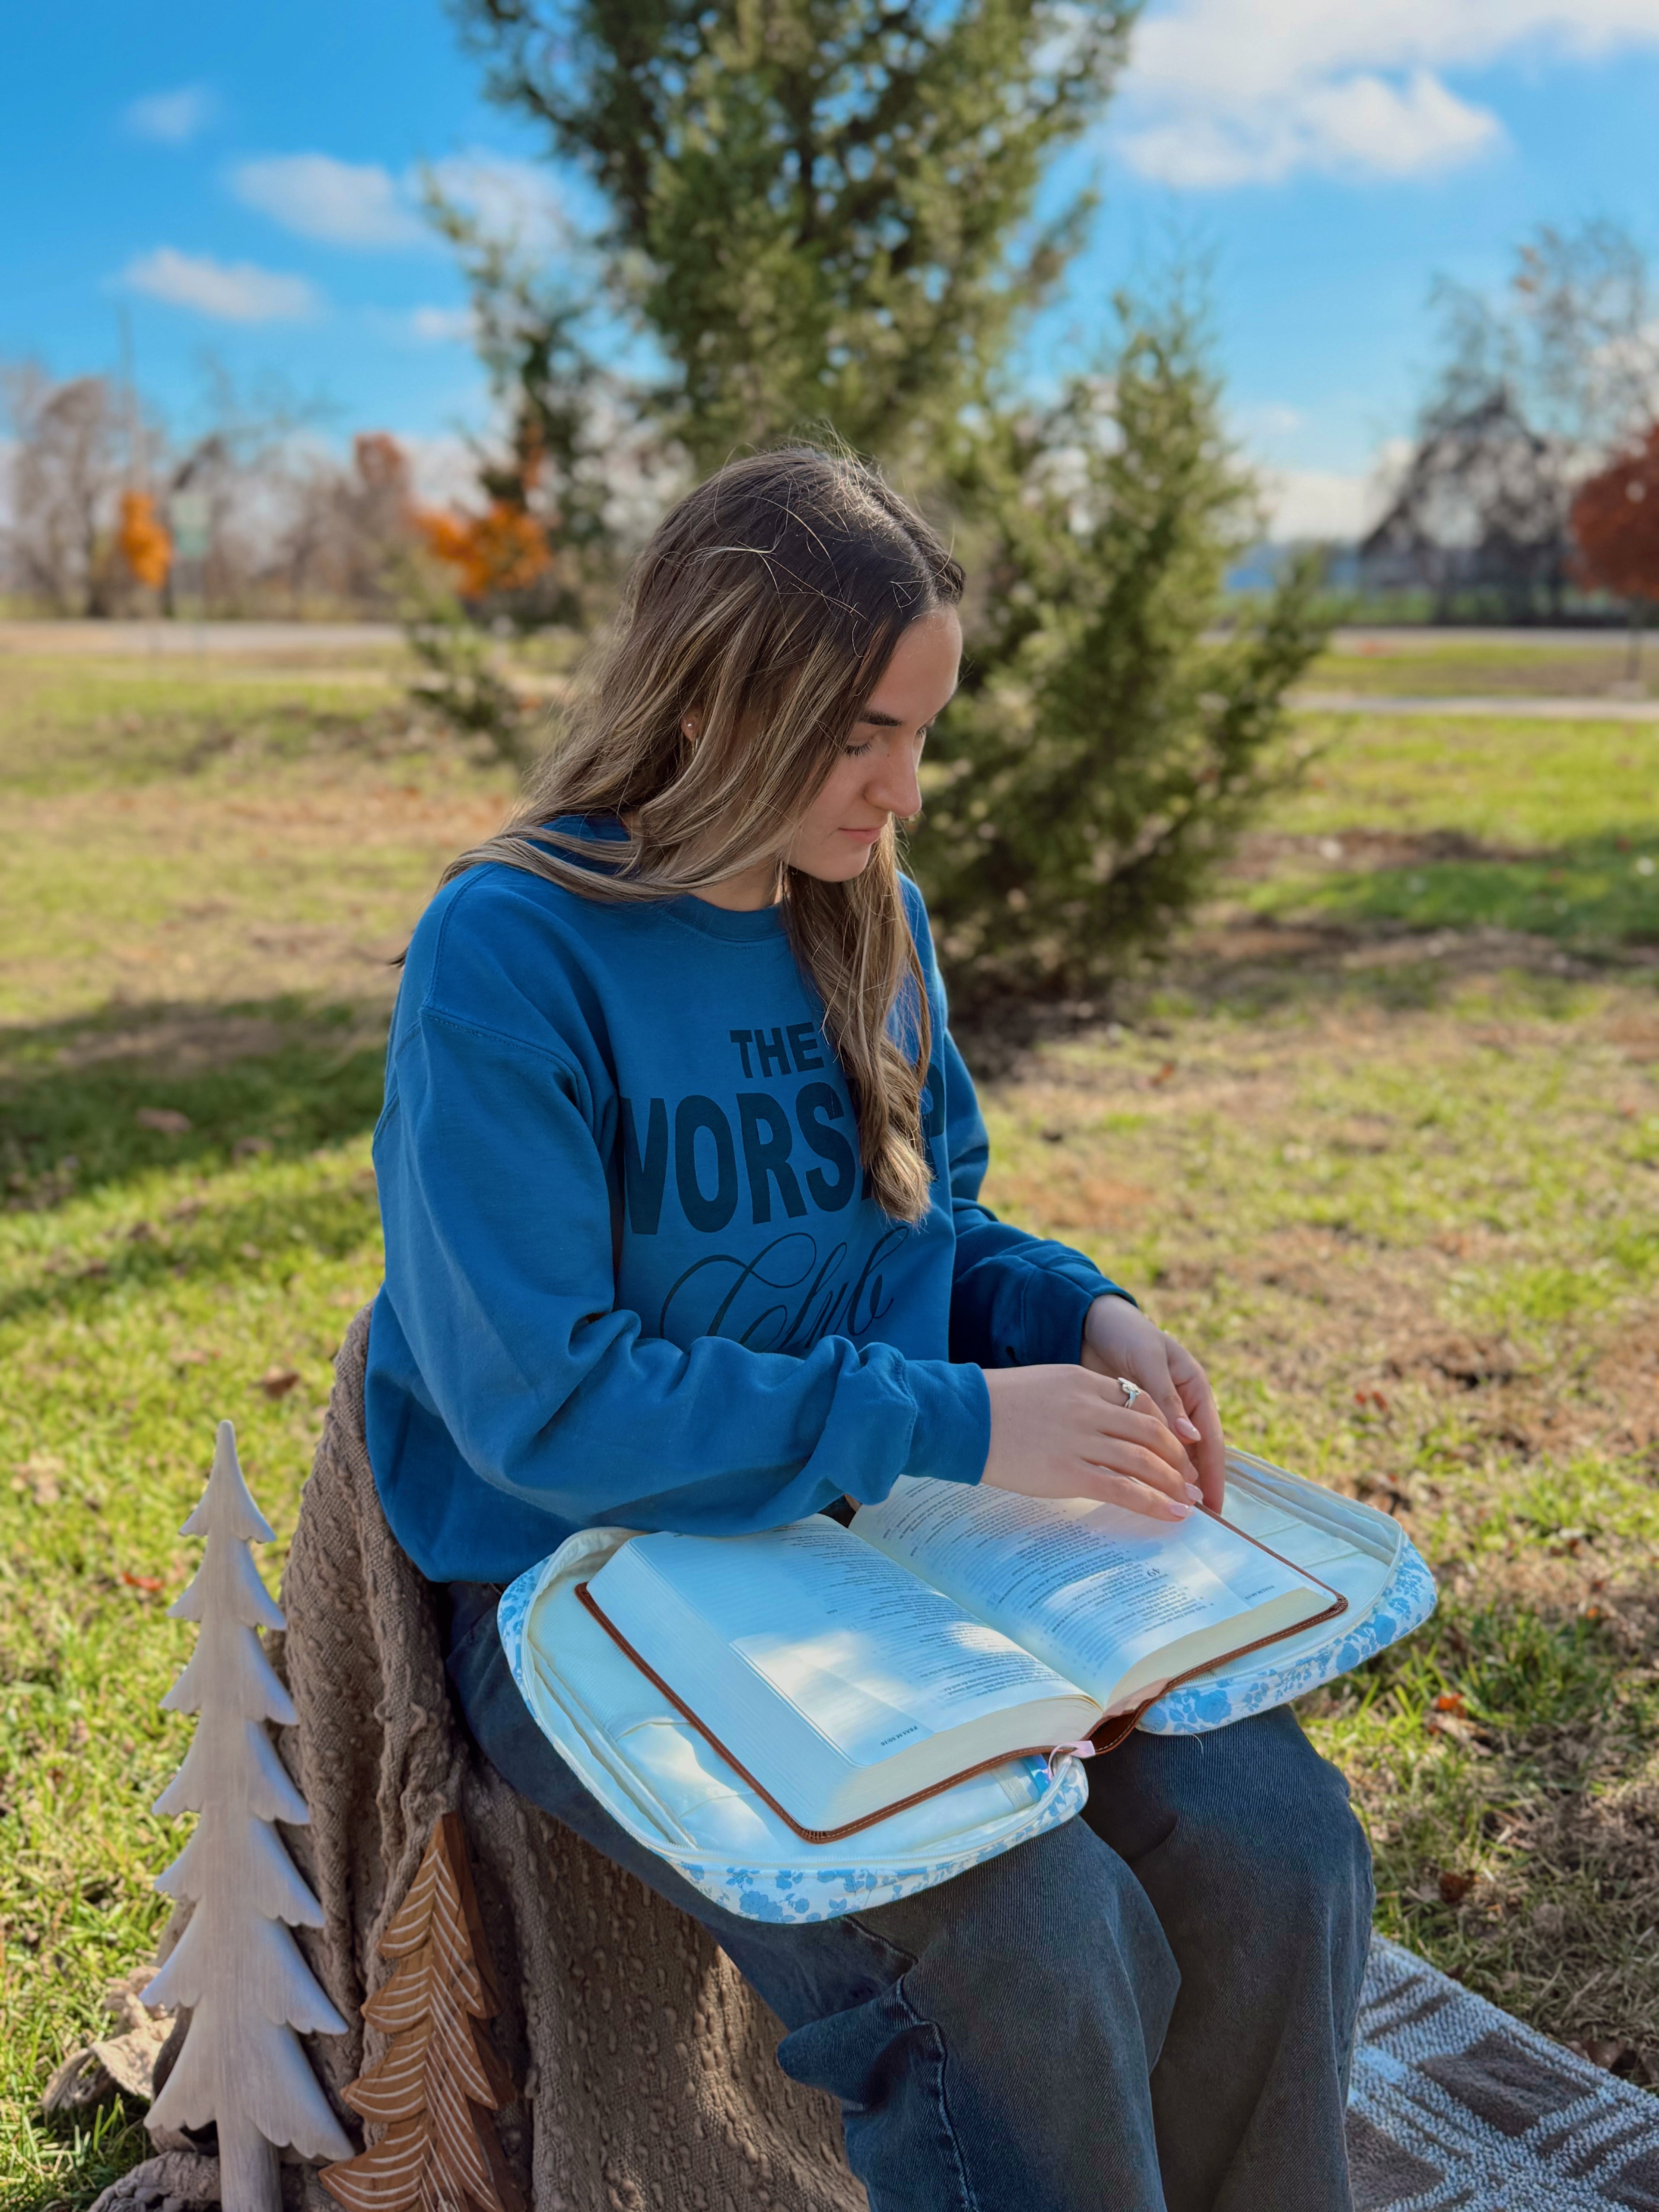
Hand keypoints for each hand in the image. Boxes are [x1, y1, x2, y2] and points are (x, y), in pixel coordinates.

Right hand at [980, 1366, 1204, 1522]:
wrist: (962, 1417)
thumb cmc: (994, 1404)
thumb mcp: (1045, 1386)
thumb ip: (1077, 1400)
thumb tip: (1098, 1425)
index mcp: (1085, 1382)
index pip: (1142, 1403)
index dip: (1167, 1427)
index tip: (1178, 1447)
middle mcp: (1091, 1408)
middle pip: (1152, 1432)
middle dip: (1179, 1458)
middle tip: (1191, 1478)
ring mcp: (1083, 1440)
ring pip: (1145, 1461)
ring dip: (1174, 1483)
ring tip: (1189, 1500)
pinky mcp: (1071, 1472)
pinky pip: (1125, 1489)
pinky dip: (1155, 1503)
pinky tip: (1171, 1513)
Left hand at [1080, 1296, 1225, 1510]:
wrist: (1092, 1320)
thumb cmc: (1126, 1333)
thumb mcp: (1148, 1361)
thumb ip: (1166, 1398)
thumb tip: (1191, 1438)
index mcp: (1194, 1388)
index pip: (1211, 1439)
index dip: (1213, 1472)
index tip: (1213, 1504)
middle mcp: (1181, 1404)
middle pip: (1195, 1452)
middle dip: (1195, 1484)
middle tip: (1194, 1518)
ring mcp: (1159, 1413)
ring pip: (1172, 1454)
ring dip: (1172, 1480)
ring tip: (1171, 1511)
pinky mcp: (1133, 1419)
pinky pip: (1146, 1449)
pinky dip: (1147, 1469)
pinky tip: (1142, 1490)